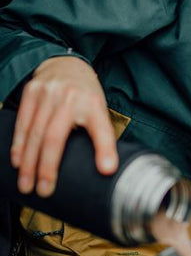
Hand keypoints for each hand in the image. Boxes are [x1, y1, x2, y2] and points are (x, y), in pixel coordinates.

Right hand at [10, 56, 117, 197]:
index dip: (104, 150)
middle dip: (46, 167)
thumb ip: (104, 137)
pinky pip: (22, 123)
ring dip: (28, 162)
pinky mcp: (31, 92)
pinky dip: (19, 145)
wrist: (66, 64)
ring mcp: (48, 93)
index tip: (105, 171)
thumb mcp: (100, 111)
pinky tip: (17, 162)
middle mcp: (70, 97)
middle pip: (54, 137)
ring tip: (26, 184)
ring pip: (34, 133)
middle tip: (43, 191)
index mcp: (94, 103)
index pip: (101, 129)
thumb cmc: (85, 95)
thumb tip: (108, 169)